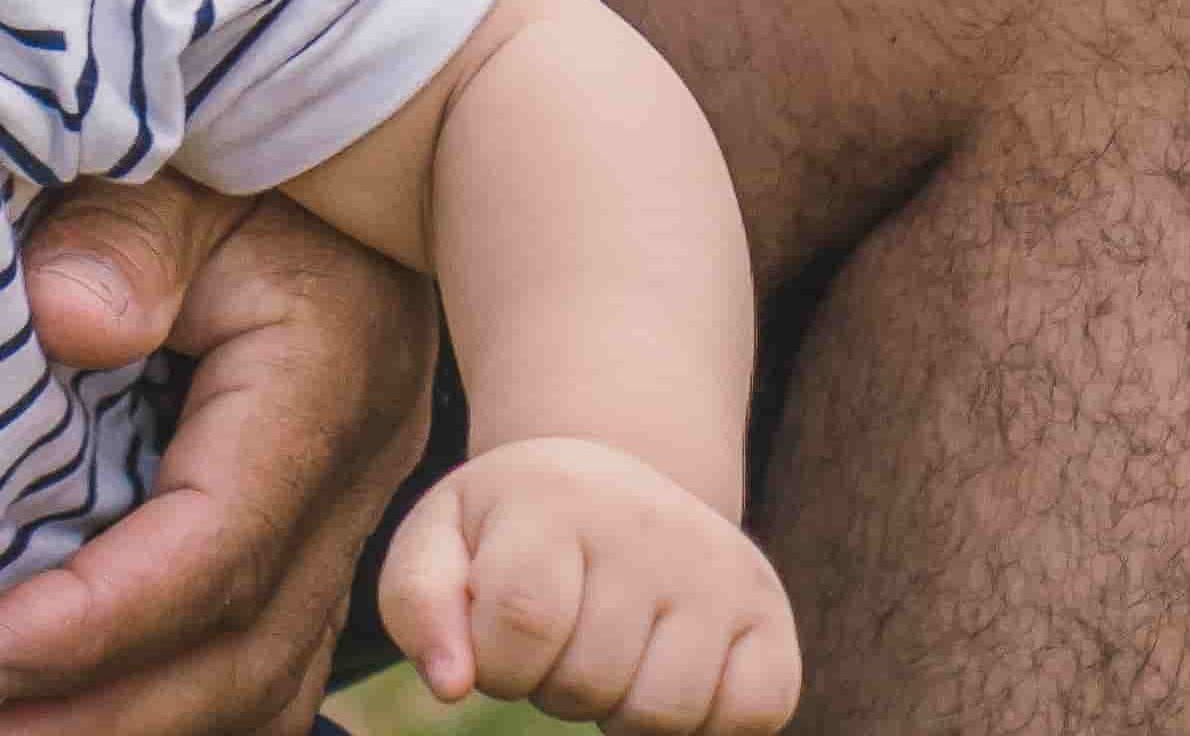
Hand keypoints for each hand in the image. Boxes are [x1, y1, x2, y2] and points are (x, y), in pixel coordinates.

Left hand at [0, 177, 442, 735]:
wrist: (373, 145)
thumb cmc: (250, 156)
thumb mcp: (181, 168)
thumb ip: (121, 237)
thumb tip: (63, 319)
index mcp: (320, 387)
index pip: (208, 549)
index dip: (88, 624)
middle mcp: (354, 475)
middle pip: (246, 653)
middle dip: (106, 719)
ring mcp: (352, 511)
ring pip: (269, 677)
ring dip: (145, 728)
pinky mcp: (325, 527)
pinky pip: (270, 653)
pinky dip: (183, 702)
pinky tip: (89, 710)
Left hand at [375, 434, 795, 735]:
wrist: (616, 478)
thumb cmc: (513, 528)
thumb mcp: (441, 538)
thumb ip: (418, 604)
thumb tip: (450, 685)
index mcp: (556, 495)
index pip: (520, 620)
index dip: (500, 662)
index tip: (501, 639)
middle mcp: (650, 525)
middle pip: (590, 680)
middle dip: (557, 688)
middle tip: (562, 639)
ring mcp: (721, 568)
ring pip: (665, 713)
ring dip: (621, 714)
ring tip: (610, 656)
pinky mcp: (771, 614)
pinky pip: (751, 716)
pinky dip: (703, 725)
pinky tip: (669, 675)